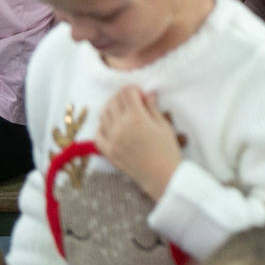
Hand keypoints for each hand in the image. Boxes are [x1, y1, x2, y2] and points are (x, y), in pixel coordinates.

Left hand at [96, 86, 181, 200]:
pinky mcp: (107, 151)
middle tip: (131, 99)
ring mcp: (111, 139)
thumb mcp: (164, 125)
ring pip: (103, 115)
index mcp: (137, 117)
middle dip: (122, 96)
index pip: (127, 93)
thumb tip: (148, 93)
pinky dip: (102, 126)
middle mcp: (120, 126)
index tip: (140, 94)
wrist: (161, 175)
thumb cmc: (167, 149)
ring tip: (121, 110)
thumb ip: (153, 107)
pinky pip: (97, 134)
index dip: (133, 89)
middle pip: (114, 101)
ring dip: (111, 108)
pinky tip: (111, 125)